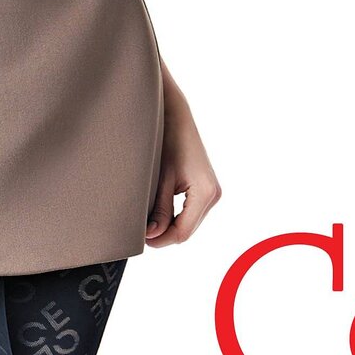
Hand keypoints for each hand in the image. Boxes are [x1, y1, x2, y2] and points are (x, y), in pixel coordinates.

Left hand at [146, 72, 220, 247]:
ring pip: (188, 224)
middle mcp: (213, 194)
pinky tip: (159, 209)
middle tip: (140, 228)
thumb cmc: (165, 140)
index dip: (161, 240)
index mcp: (204, 192)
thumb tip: (152, 237)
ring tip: (148, 217)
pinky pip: (190, 213)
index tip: (141, 237)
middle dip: (164, 233)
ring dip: (169, 225)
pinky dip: (175, 216)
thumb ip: (158, 211)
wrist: (175, 115)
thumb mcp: (159, 180)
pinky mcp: (207, 189)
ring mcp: (212, 192)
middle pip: (186, 230)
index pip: (182, 232)